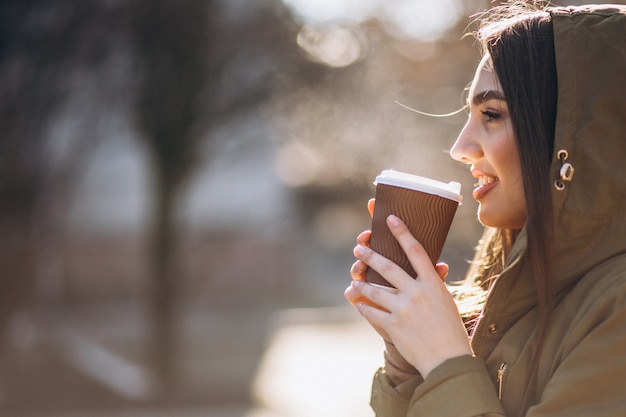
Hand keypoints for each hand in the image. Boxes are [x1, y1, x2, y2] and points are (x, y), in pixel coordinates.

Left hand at [348, 214, 471, 377]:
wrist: (448, 360)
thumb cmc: (450, 330)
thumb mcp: (446, 301)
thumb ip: (434, 283)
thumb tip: (436, 265)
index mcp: (432, 284)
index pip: (416, 250)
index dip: (402, 232)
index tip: (391, 218)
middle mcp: (416, 293)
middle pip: (388, 267)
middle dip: (370, 255)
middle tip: (359, 247)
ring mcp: (403, 309)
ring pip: (375, 289)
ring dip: (362, 282)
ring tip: (355, 277)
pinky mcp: (393, 326)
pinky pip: (372, 312)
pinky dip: (364, 306)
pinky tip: (359, 303)